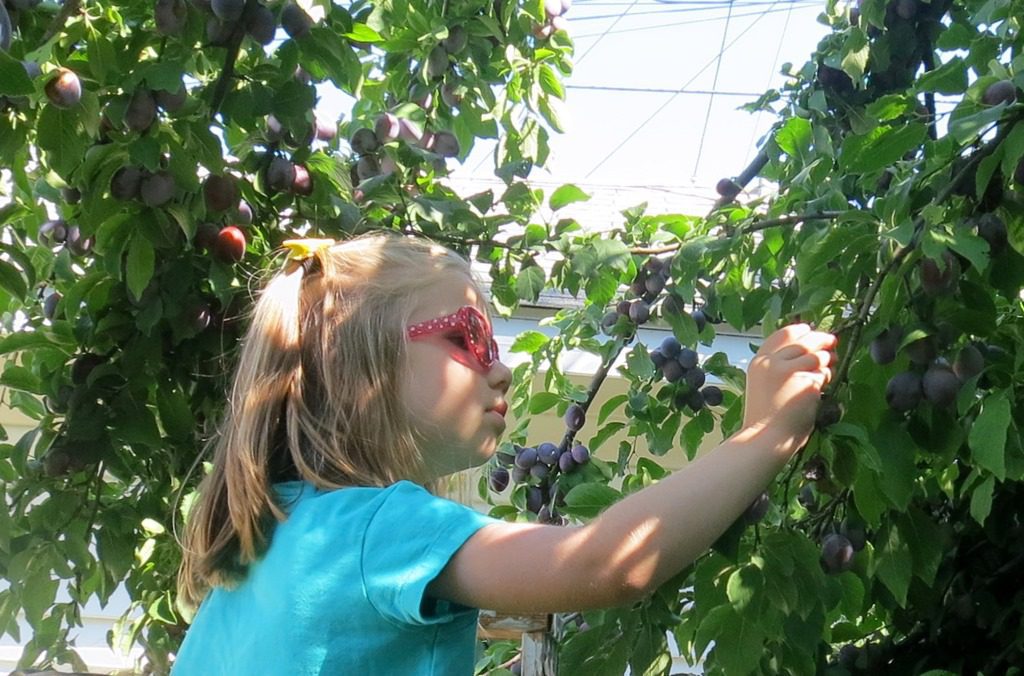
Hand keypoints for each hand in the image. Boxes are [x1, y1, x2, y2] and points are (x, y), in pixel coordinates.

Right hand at [742, 324, 836, 449]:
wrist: (766, 436)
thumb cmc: (765, 415)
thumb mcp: (763, 382)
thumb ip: (777, 365)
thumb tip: (805, 349)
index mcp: (760, 361)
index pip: (783, 335)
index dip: (800, 331)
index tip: (809, 331)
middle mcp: (774, 362)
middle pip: (804, 341)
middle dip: (821, 339)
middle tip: (832, 342)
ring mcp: (791, 371)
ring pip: (818, 356)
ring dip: (827, 360)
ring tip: (828, 367)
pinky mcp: (807, 383)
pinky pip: (824, 374)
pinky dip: (826, 378)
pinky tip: (822, 387)